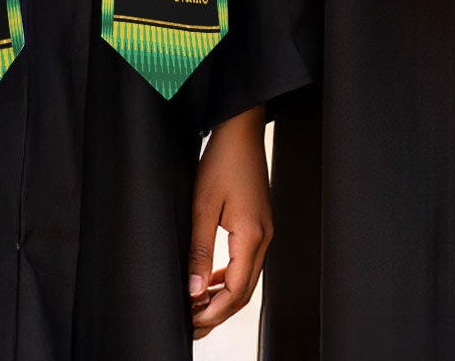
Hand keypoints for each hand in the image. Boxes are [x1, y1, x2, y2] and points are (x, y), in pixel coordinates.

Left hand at [188, 105, 272, 336]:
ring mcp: (265, 230)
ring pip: (247, 279)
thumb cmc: (223, 161)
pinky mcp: (259, 225)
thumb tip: (194, 291)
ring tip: (196, 307)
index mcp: (252, 235)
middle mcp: (264, 236)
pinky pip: (247, 262)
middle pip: (245, 291)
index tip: (190, 322)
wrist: (242, 130)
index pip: (236, 291)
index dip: (213, 312)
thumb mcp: (202, 206)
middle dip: (218, 313)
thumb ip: (199, 252)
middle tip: (190, 324)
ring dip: (223, 298)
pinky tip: (210, 281)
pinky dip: (229, 279)